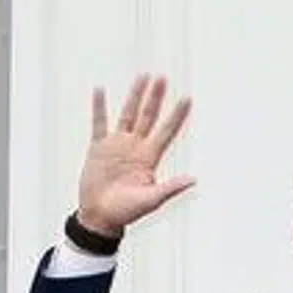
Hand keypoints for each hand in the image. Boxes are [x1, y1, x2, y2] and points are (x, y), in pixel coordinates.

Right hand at [77, 75, 194, 234]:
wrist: (101, 215)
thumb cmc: (127, 211)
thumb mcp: (152, 200)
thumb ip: (171, 187)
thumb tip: (193, 180)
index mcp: (150, 158)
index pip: (167, 131)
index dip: (177, 115)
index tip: (187, 99)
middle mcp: (136, 147)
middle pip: (148, 116)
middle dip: (156, 98)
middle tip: (163, 78)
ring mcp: (117, 145)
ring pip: (128, 114)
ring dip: (134, 96)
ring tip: (142, 77)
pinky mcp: (98, 147)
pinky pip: (99, 123)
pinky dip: (99, 107)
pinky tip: (100, 89)